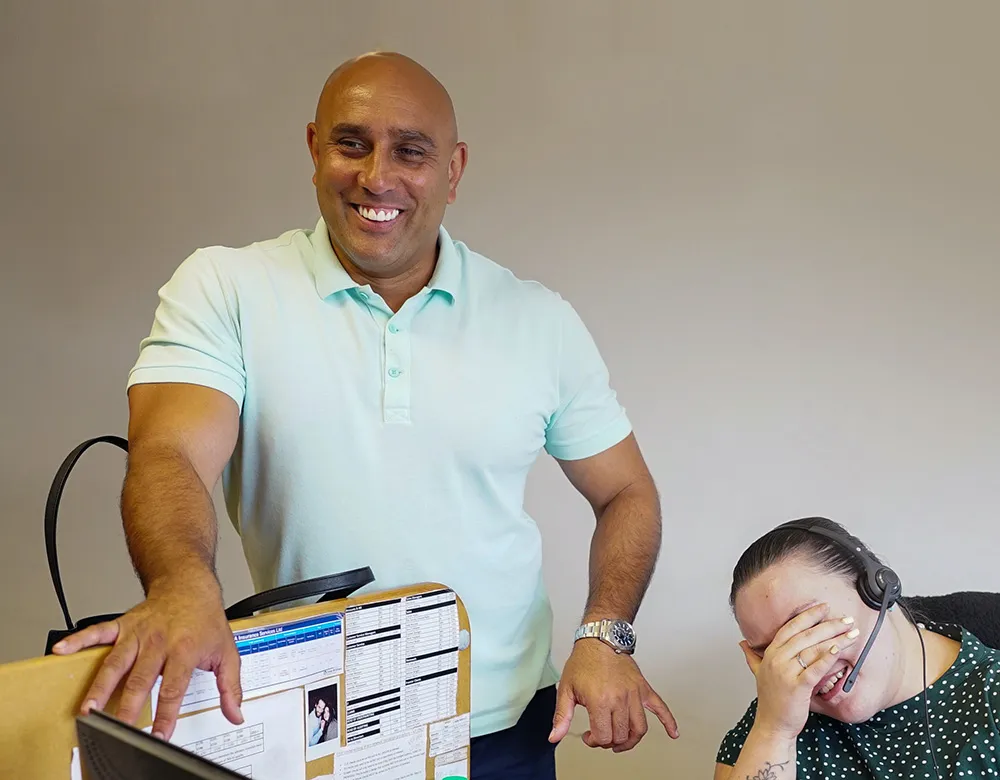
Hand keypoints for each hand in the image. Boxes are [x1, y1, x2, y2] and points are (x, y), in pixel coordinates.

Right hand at [51, 572, 242, 739]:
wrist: (190, 585)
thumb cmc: (206, 619)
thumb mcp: (227, 652)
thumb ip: (230, 686)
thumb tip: (235, 713)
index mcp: (185, 650)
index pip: (174, 687)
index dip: (166, 713)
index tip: (159, 735)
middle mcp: (159, 642)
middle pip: (141, 679)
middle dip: (128, 706)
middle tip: (118, 728)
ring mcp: (139, 633)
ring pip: (116, 662)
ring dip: (101, 686)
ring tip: (88, 708)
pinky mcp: (123, 625)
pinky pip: (98, 632)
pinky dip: (79, 640)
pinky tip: (62, 650)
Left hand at [549, 638, 677, 751]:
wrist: (600, 638)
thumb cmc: (583, 661)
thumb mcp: (566, 689)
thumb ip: (561, 716)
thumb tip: (555, 736)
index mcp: (600, 701)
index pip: (603, 736)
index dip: (595, 741)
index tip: (589, 736)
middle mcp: (620, 699)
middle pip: (621, 735)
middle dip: (610, 741)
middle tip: (602, 736)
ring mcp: (634, 694)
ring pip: (639, 728)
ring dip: (631, 740)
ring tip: (622, 741)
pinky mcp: (643, 688)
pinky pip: (661, 708)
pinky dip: (669, 722)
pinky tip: (673, 733)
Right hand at [739, 602, 860, 738]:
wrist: (772, 726)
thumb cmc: (771, 701)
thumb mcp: (758, 674)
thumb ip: (752, 656)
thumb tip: (742, 643)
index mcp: (770, 653)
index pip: (790, 627)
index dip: (807, 616)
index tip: (822, 607)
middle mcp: (776, 659)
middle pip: (805, 635)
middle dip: (828, 625)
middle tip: (845, 619)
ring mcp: (786, 672)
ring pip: (813, 649)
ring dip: (835, 639)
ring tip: (851, 633)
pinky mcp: (797, 686)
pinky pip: (814, 668)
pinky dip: (826, 658)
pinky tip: (838, 650)